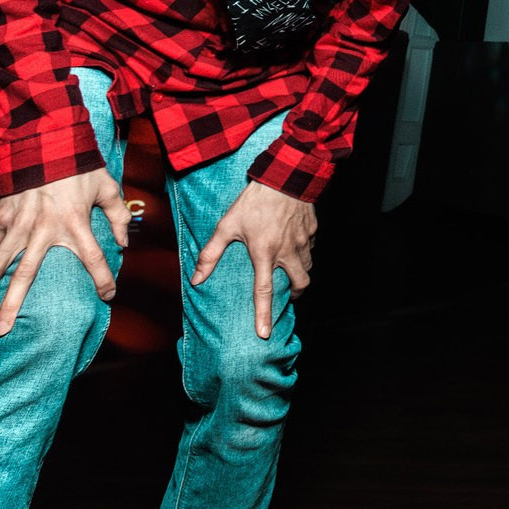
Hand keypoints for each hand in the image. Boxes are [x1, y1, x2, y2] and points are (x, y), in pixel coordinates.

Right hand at [0, 170, 130, 337]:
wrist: (45, 141)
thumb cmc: (79, 165)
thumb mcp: (107, 186)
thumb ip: (117, 214)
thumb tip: (123, 242)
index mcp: (74, 224)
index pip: (93, 260)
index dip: (102, 280)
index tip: (108, 296)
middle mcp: (43, 229)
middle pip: (25, 276)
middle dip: (12, 305)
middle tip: (1, 330)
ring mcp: (19, 223)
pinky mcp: (4, 213)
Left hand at [191, 179, 319, 338]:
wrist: (284, 175)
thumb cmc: (253, 200)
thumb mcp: (227, 225)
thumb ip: (210, 254)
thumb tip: (196, 279)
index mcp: (264, 253)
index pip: (263, 292)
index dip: (263, 315)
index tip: (264, 334)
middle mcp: (286, 252)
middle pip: (299, 285)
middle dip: (294, 295)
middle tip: (286, 295)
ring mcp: (302, 242)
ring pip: (308, 268)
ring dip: (300, 274)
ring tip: (289, 271)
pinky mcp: (312, 230)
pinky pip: (311, 248)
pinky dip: (304, 252)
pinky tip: (295, 245)